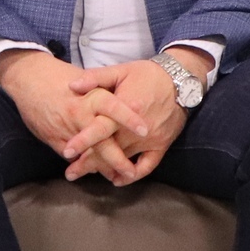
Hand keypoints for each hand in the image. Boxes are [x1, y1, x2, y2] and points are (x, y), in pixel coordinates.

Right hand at [0, 50, 151, 182]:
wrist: (28, 78)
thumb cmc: (59, 77)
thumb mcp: (85, 77)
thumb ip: (104, 92)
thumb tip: (126, 102)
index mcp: (91, 96)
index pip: (114, 108)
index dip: (129, 119)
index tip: (144, 130)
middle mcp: (79, 114)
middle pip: (102, 141)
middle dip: (117, 160)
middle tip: (130, 172)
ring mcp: (66, 129)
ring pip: (87, 154)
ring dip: (102, 167)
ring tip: (117, 177)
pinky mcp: (53, 138)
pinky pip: (72, 157)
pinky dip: (84, 163)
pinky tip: (95, 170)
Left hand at [62, 59, 195, 184]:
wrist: (182, 79)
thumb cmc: (147, 74)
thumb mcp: (120, 71)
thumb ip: (95, 78)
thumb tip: (72, 85)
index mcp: (125, 107)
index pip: (100, 128)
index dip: (83, 140)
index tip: (67, 151)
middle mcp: (137, 128)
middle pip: (109, 150)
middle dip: (88, 163)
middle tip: (70, 173)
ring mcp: (151, 138)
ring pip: (124, 160)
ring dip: (105, 170)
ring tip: (86, 175)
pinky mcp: (162, 145)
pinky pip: (148, 166)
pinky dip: (133, 175)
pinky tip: (117, 179)